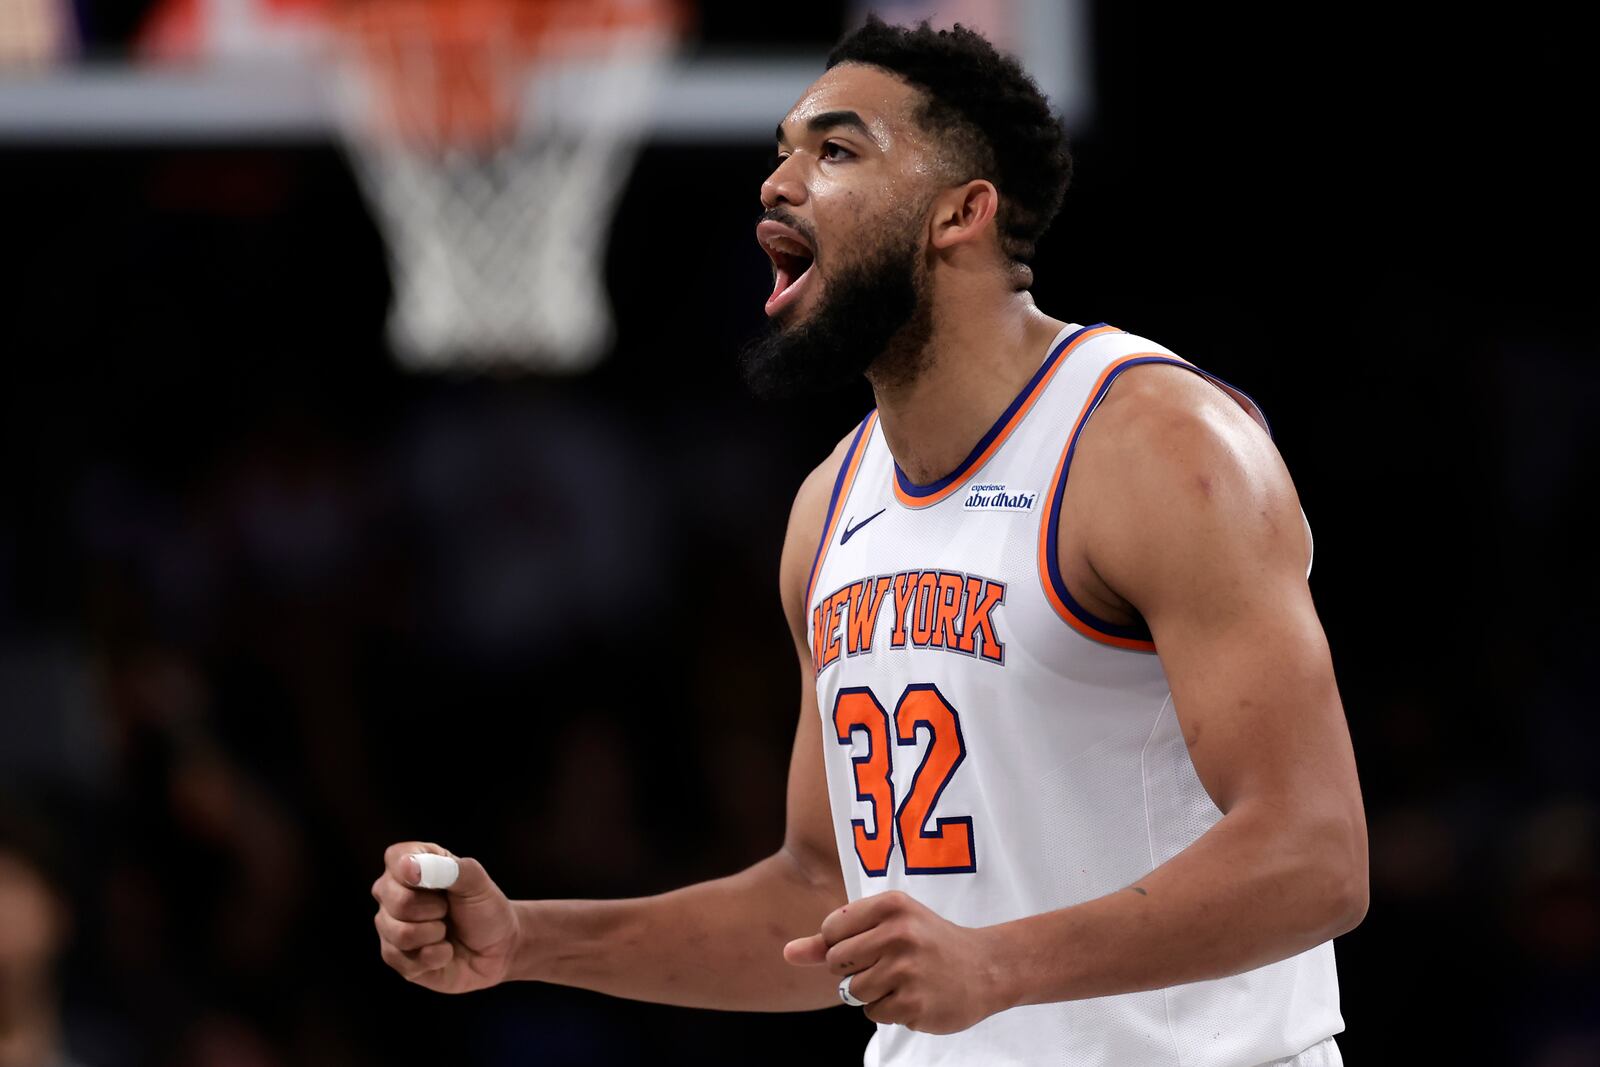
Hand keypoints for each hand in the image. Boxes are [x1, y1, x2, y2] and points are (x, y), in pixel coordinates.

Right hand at [372, 841, 518, 993]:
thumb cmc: (484, 908)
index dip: (416, 872)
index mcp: (411, 865)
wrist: (498, 948)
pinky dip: (437, 956)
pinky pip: (406, 961)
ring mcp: (389, 927)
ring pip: (401, 934)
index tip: (442, 883)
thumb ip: (448, 868)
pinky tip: (444, 950)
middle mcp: (392, 894)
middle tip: (448, 909)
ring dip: (436, 934)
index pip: (396, 858)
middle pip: (398, 902)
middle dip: (435, 910)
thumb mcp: (477, 882)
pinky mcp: (394, 958)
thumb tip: (410, 866)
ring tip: (446, 930)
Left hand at [782, 890, 1008, 1033]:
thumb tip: (786, 953)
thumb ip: (833, 940)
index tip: (872, 943)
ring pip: (853, 993)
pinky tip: (915, 996)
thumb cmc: (926, 942)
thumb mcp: (887, 925)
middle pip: (838, 964)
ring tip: (903, 980)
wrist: (986, 968)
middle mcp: (899, 933)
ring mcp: (908, 970)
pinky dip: (890, 1011)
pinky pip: (875, 1014)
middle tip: (889, 964)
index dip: (844, 944)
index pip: (830, 931)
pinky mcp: (915, 1003)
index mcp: (891, 905)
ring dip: (872, 994)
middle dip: (855, 971)